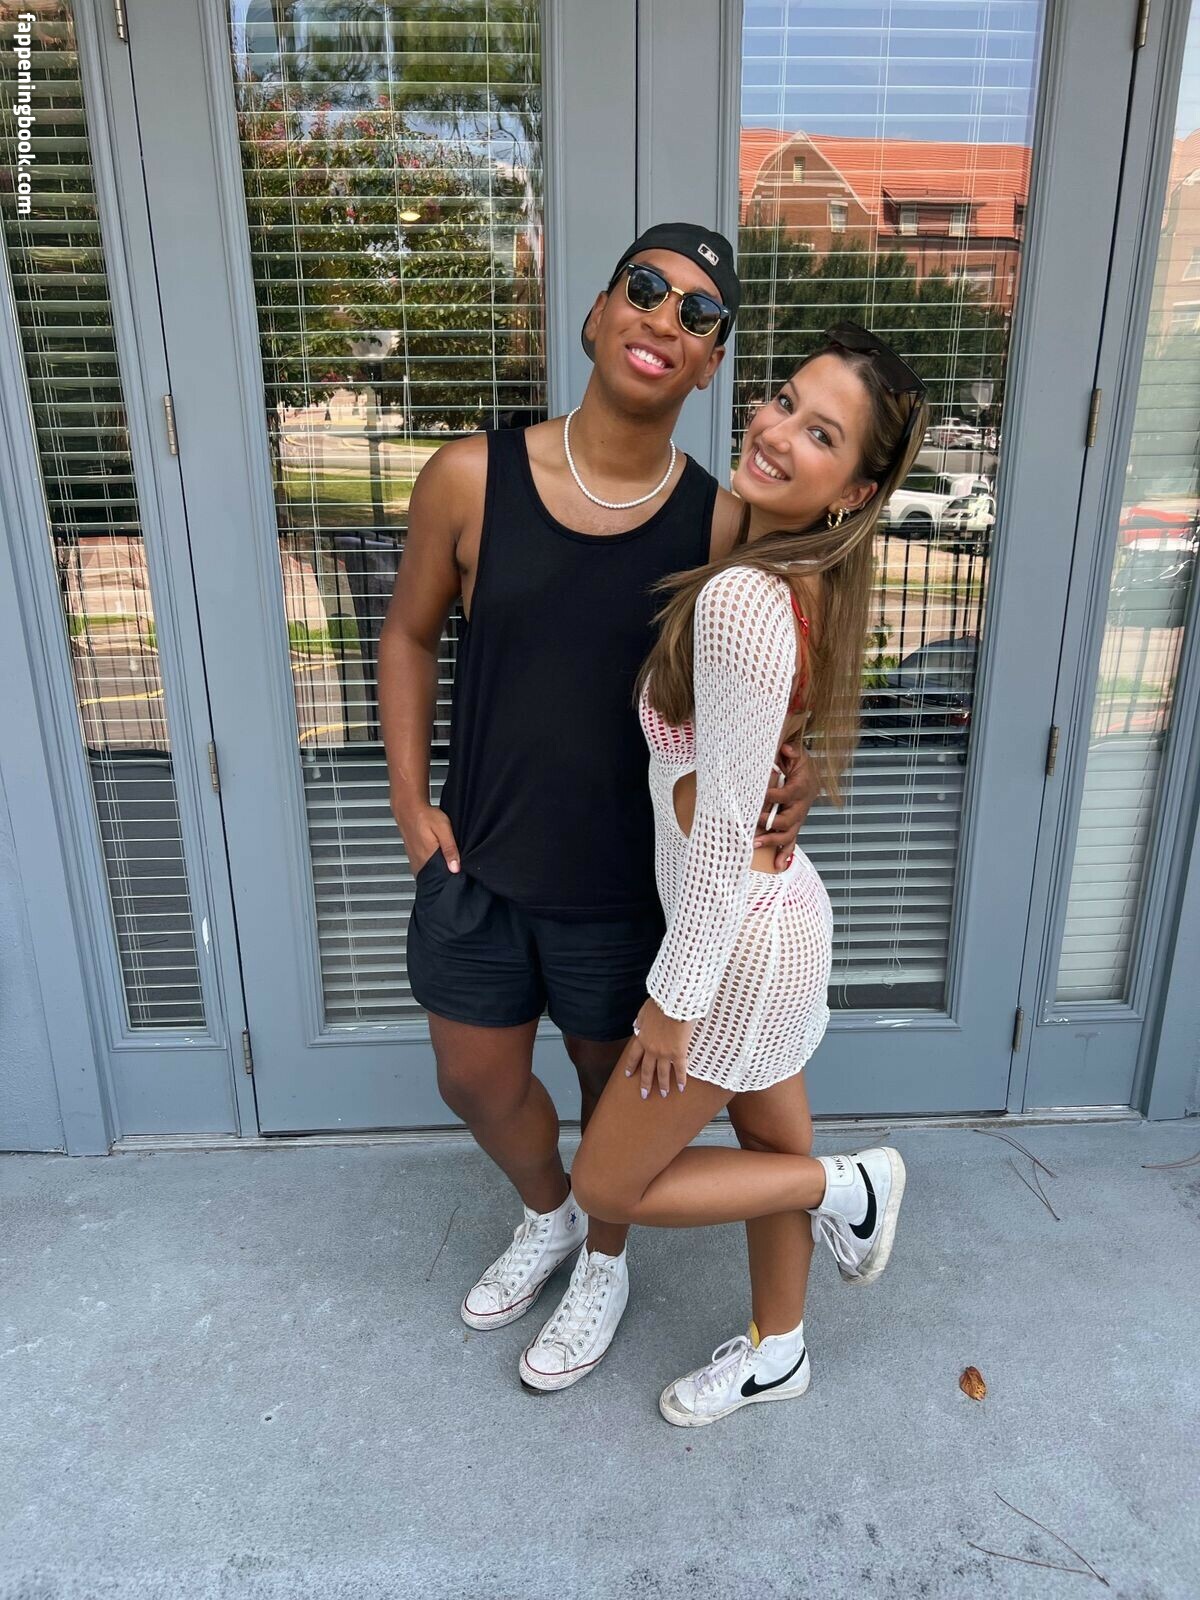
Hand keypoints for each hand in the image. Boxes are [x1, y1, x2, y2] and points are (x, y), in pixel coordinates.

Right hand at [393, 798, 460, 875]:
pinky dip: (430, 867)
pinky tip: (435, 859)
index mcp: (427, 857)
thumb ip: (450, 849)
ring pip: (428, 872)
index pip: (440, 877)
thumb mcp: (443, 829)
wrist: (409, 808)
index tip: (457, 873)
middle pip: (434, 876)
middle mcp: (419, 861)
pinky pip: (423, 867)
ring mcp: (414, 859)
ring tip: (444, 862)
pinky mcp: (412, 856)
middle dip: (444, 875)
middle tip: (452, 866)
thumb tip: (455, 868)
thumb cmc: (425, 816)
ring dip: (436, 871)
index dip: (450, 877)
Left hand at [622, 999, 692, 1099]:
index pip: (634, 1056)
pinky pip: (679, 1069)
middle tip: (644, 1094)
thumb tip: (637, 1026)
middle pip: (647, 1069)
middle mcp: (651, 1049)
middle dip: (645, 1083)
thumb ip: (640, 1021)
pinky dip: (680, 1079)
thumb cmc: (660, 1004)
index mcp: (642, 1038)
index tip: (628, 1075)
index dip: (631, 1066)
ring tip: (664, 1094)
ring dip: (662, 1085)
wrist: (673, 1003)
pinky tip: (681, 1088)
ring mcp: (665, 1053)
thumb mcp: (644, 1011)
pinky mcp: (678, 1053)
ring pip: (662, 1073)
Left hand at [754, 741, 820, 867]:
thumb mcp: (796, 753)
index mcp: (802, 787)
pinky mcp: (794, 825)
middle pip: (789, 820)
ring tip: (756, 844)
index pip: (788, 795)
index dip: (774, 796)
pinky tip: (778, 865)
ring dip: (774, 842)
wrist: (809, 773)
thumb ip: (791, 750)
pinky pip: (791, 841)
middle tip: (754, 825)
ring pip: (789, 834)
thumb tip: (785, 748)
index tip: (761, 795)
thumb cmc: (798, 763)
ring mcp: (798, 818)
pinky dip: (785, 854)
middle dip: (771, 825)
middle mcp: (801, 806)